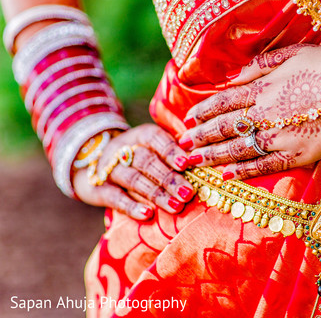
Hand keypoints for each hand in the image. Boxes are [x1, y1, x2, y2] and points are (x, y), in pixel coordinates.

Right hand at [72, 124, 194, 219]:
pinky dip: (132, 206)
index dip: (170, 150)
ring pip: (133, 180)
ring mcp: (108, 169)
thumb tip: (200, 160)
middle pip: (146, 161)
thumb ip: (175, 152)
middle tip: (187, 193)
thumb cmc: (140, 157)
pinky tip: (147, 214)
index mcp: (140, 135)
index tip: (185, 164)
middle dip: (169, 178)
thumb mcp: (154, 147)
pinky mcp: (97, 189)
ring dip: (156, 194)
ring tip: (176, 206)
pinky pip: (114, 198)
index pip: (155, 138)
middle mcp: (122, 149)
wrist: (92, 163)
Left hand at [180, 44, 320, 179]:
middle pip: (223, 128)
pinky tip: (226, 176)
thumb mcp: (293, 54)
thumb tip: (232, 77)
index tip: (189, 119)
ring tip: (192, 162)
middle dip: (199, 137)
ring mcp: (278, 137)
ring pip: (237, 149)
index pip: (223, 102)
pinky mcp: (296, 155)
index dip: (203, 111)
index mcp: (262, 88)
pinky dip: (243, 171)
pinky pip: (263, 165)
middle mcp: (264, 114)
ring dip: (212, 156)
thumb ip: (260, 66)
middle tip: (181, 145)